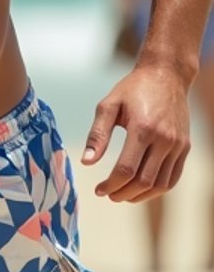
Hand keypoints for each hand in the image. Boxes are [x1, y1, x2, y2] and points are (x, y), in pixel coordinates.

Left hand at [82, 63, 190, 201]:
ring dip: (141, 196)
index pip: (126, 170)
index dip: (110, 185)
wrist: (166, 75)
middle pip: (144, 181)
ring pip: (161, 184)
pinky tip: (142, 188)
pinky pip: (173, 177)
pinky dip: (158, 189)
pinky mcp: (185, 146)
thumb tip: (87, 162)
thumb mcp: (109, 106)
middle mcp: (164, 139)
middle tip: (109, 194)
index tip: (99, 189)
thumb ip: (97, 135)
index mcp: (142, 128)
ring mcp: (177, 144)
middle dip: (123, 193)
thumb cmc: (133, 89)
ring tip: (123, 195)